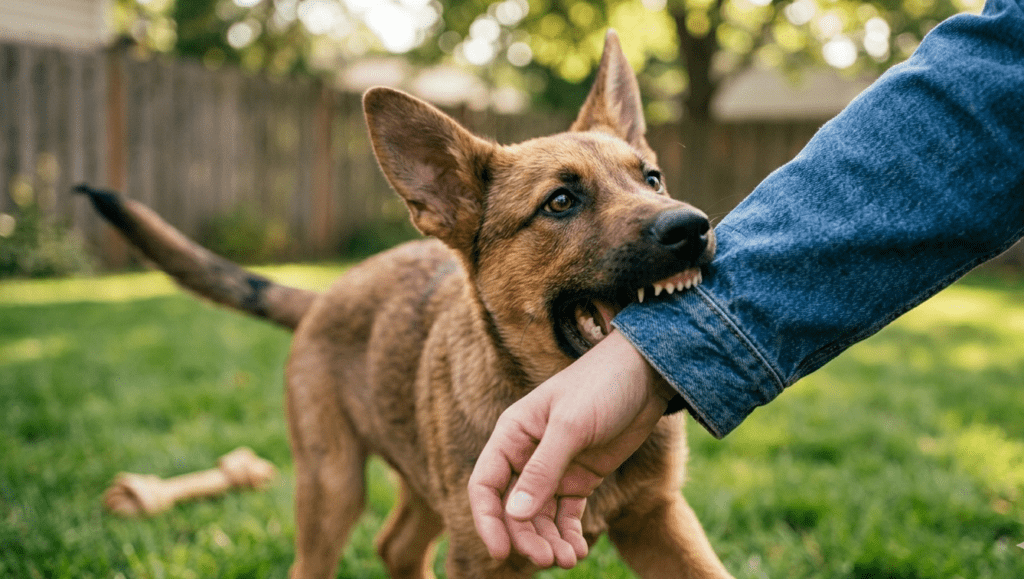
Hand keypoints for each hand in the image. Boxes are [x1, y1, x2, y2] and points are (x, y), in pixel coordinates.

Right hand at [467, 330, 675, 567]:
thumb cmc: (602, 386)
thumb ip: (542, 470)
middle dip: (527, 537)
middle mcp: (527, 454)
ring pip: (540, 517)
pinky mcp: (581, 477)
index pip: (485, 485)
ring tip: (570, 560)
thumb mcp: (570, 426)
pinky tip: (580, 550)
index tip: (502, 553)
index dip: (488, 521)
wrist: (646, 374)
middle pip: (513, 509)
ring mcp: (555, 468)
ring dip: (550, 541)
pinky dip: (569, 534)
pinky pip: (566, 515)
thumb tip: (514, 514)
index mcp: (512, 435)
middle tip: (549, 559)